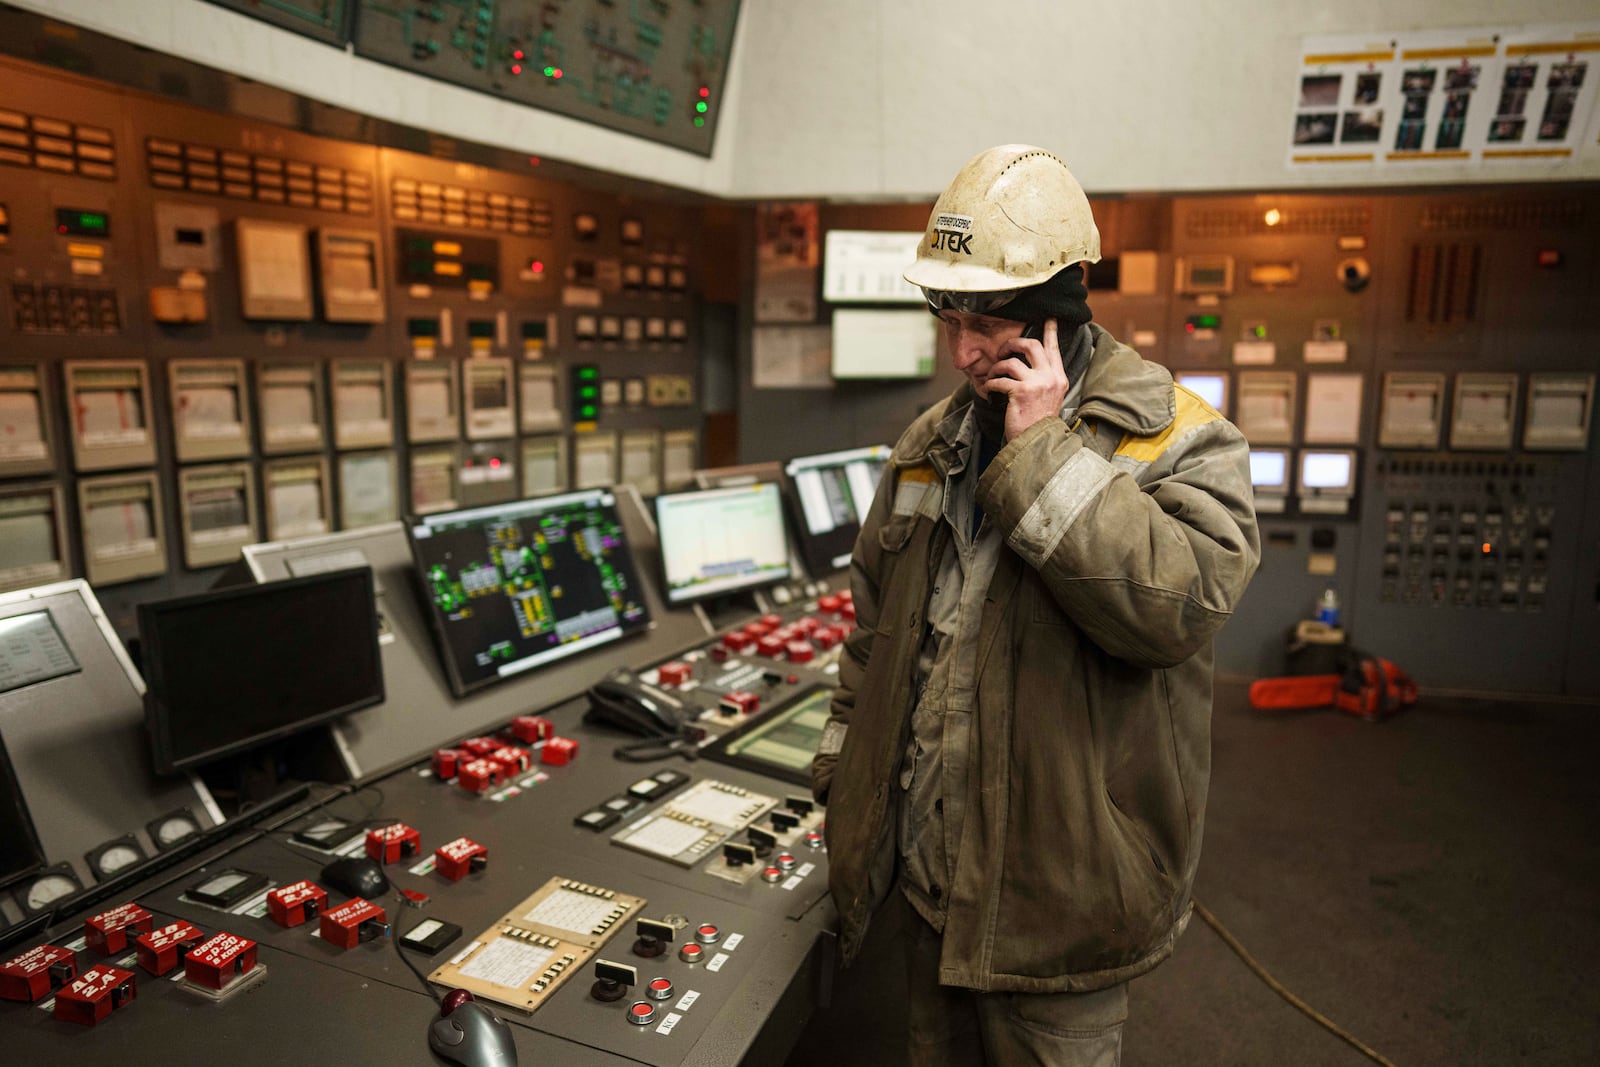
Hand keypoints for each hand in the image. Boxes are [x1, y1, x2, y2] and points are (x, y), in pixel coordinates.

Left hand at [985, 318, 1069, 441]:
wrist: (1037, 442)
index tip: (1048, 318)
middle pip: (1031, 345)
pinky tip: (989, 390)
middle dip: (1013, 343)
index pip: (1054, 348)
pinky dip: (990, 383)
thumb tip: (1027, 364)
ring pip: (1011, 361)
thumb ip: (1044, 380)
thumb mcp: (1050, 398)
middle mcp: (1050, 377)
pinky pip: (1000, 379)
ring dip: (997, 367)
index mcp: (1059, 378)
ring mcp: (1037, 384)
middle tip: (1004, 351)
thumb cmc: (1039, 422)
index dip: (1050, 331)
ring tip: (992, 375)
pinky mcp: (1021, 392)